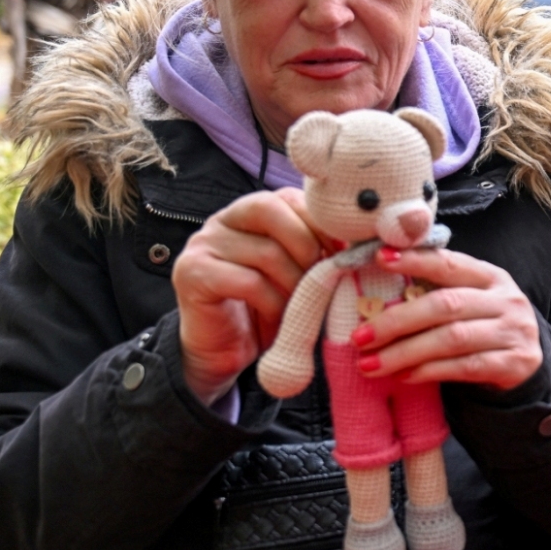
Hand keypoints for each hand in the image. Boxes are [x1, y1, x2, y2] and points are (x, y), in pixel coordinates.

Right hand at [171, 188, 327, 402]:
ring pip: (265, 252)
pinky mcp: (193, 274)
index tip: (344, 252)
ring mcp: (203, 245)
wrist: (220, 352)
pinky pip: (249, 282)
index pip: (288, 197)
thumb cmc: (265, 311)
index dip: (320, 223)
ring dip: (295, 283)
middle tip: (321, 278)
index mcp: (250, 212)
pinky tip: (279, 319)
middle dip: (307, 245)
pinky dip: (274, 303)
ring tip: (302, 306)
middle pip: (271, 210)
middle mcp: (223, 220)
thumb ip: (316, 251)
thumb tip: (358, 244)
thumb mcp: (296, 274)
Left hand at [351, 246, 542, 390]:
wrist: (528, 364)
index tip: (379, 258)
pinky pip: (465, 367)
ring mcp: (513, 332)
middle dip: (397, 321)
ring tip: (371, 364)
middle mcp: (506, 300)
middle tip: (360, 337)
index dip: (415, 260)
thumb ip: (437, 291)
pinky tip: (403, 375)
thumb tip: (379, 291)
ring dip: (405, 352)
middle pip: (445, 305)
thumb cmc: (484, 328)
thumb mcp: (471, 301)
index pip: (449, 263)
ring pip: (452, 338)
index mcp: (491, 276)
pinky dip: (430, 371)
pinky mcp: (514, 363)